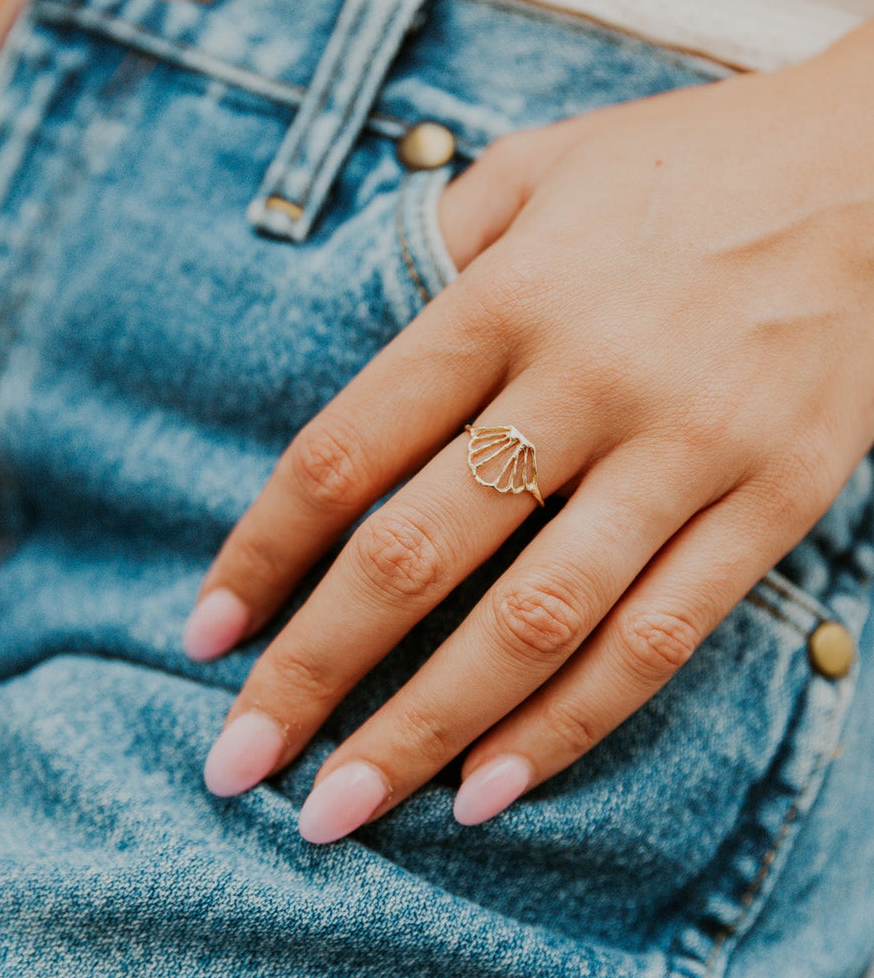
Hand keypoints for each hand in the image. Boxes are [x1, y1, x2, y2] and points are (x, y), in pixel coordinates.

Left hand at [183, 21, 873, 842]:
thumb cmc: (684, 165)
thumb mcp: (536, 170)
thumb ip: (437, 253)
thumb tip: (348, 347)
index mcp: (502, 298)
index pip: (345, 452)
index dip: (261, 554)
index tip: (206, 632)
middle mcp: (582, 379)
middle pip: (415, 556)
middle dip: (313, 673)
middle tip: (236, 763)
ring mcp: (684, 450)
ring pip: (531, 624)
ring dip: (423, 732)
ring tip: (341, 812)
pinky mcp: (771, 501)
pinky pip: (657, 640)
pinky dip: (568, 728)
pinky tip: (491, 789)